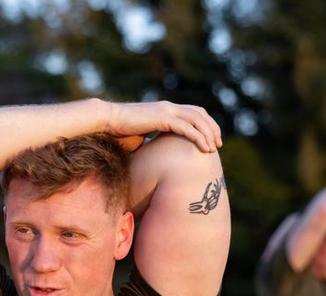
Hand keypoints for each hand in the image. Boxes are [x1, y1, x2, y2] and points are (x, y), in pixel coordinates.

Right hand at [105, 101, 221, 152]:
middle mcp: (168, 107)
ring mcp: (166, 111)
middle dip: (212, 128)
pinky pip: (186, 127)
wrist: (107, 121)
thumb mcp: (141, 139)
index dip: (205, 124)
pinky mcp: (162, 118)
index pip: (192, 112)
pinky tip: (204, 147)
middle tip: (218, 144)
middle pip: (199, 114)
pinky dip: (198, 137)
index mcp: (165, 110)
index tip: (210, 139)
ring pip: (196, 119)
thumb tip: (155, 158)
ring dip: (208, 133)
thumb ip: (152, 143)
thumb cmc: (119, 132)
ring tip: (213, 148)